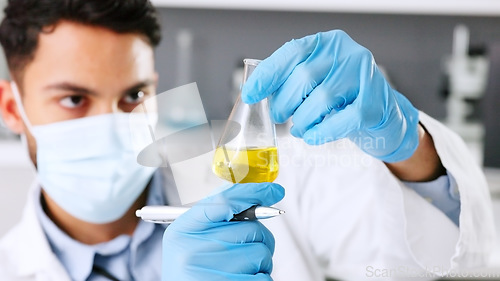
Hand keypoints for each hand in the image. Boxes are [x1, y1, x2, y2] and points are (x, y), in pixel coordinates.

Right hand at [162, 183, 284, 280]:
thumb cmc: (191, 273)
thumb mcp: (189, 241)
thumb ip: (214, 217)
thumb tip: (253, 197)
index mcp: (184, 232)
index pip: (223, 200)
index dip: (253, 192)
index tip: (274, 190)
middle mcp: (195, 250)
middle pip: (251, 228)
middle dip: (257, 239)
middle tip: (240, 254)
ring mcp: (214, 271)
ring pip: (263, 252)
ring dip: (259, 263)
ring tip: (237, 271)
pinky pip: (265, 277)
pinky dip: (260, 279)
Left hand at [242, 30, 418, 162]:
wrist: (384, 114)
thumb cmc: (343, 97)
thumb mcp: (317, 79)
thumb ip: (291, 79)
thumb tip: (254, 90)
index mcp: (329, 43)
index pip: (292, 52)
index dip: (268, 75)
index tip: (250, 94)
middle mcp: (348, 54)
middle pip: (304, 78)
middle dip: (285, 103)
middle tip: (280, 116)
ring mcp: (365, 77)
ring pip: (321, 100)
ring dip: (302, 120)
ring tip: (300, 128)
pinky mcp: (376, 104)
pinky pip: (342, 121)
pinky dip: (321, 132)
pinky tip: (313, 136)